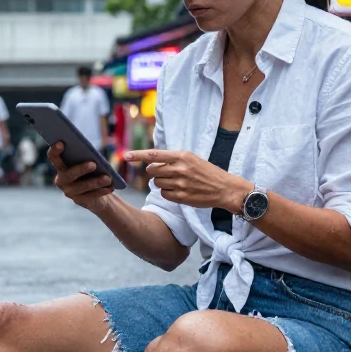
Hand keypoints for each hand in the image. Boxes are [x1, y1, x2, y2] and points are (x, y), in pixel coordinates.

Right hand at [48, 142, 114, 210]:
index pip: (53, 157)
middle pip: (69, 174)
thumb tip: (93, 154)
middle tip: (93, 164)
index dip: (55, 151)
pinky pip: (90, 196)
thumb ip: (87, 157)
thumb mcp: (90, 161)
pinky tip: (110, 188)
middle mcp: (61, 180)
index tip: (61, 143)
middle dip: (81, 169)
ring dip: (95, 182)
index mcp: (61, 166)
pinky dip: (101, 191)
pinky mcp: (78, 201)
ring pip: (82, 186)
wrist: (98, 192)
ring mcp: (69, 192)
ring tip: (107, 178)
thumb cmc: (92, 171)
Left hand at [124, 149, 252, 212]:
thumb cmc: (207, 172)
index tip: (126, 155)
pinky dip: (167, 193)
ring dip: (162, 183)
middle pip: (152, 171)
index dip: (138, 155)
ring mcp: (180, 184)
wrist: (224, 188)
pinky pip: (164, 194)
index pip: (154, 154)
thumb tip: (152, 162)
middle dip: (154, 172)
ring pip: (157, 183)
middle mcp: (179, 169)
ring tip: (176, 182)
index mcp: (181, 156)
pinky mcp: (181, 197)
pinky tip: (179, 191)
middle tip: (165, 173)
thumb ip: (173, 159)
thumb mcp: (191, 159)